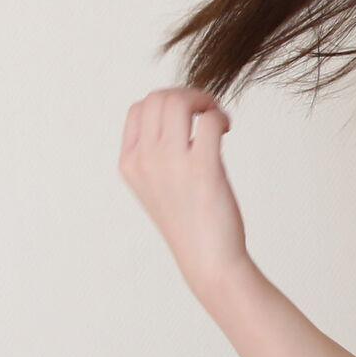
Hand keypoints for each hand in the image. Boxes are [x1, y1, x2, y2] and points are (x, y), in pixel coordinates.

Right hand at [119, 88, 247, 288]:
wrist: (208, 261)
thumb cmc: (190, 223)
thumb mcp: (157, 185)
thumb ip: (158, 151)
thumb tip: (181, 110)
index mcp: (129, 163)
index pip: (139, 109)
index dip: (166, 102)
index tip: (188, 116)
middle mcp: (144, 160)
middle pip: (159, 98)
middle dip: (187, 95)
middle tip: (207, 112)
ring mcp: (171, 164)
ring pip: (179, 101)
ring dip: (203, 100)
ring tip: (216, 117)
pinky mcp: (202, 168)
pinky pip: (209, 121)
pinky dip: (220, 117)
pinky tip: (226, 130)